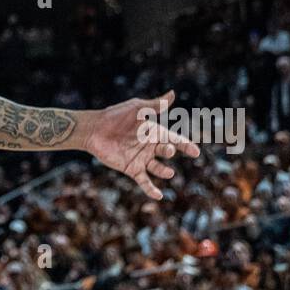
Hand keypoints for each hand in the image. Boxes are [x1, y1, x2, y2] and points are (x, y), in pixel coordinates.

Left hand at [84, 91, 199, 201]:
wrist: (94, 129)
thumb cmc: (115, 116)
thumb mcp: (137, 109)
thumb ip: (155, 105)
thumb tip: (172, 94)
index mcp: (154, 132)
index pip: (174, 139)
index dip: (186, 145)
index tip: (196, 152)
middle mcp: (150, 146)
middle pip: (167, 151)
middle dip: (170, 151)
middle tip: (167, 149)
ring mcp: (141, 158)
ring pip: (159, 168)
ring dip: (164, 171)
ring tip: (168, 172)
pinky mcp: (131, 168)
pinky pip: (144, 181)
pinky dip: (151, 189)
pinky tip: (159, 196)